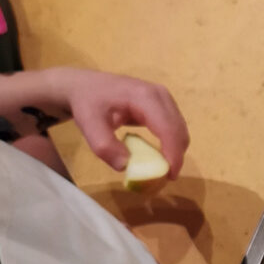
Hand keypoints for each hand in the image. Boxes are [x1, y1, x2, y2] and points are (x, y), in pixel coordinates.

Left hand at [46, 67, 188, 176]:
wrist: (84, 85)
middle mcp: (160, 95)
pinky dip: (171, 144)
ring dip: (175, 151)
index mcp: (144, 97)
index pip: (168, 128)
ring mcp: (164, 98)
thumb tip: (126, 166)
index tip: (170, 176)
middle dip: (176, 156)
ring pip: (179, 130)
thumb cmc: (87, 103)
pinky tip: (160, 155)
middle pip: (178, 130)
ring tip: (161, 168)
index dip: (173, 153)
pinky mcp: (164, 104)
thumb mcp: (88, 124)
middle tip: (165, 177)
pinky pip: (174, 127)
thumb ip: (104, 146)